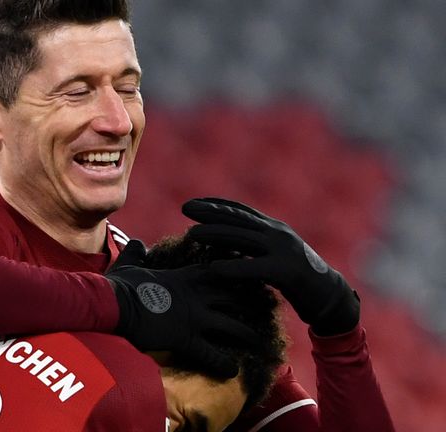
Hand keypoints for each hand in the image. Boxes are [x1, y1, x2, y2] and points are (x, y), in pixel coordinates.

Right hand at [106, 240, 257, 377]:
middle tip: (268, 307)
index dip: (235, 271)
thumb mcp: (129, 265)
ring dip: (247, 335)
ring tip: (260, 343)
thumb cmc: (118, 286)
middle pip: (234, 296)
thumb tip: (137, 242)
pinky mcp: (186, 339)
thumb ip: (136, 253)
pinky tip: (233, 371)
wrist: (111, 304)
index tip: (251, 272)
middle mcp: (195, 296)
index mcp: (183, 278)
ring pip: (232, 325)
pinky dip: (223, 364)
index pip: (218, 271)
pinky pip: (211, 354)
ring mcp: (193, 318)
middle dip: (252, 302)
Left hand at [182, 197, 359, 335]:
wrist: (331, 298)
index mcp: (274, 228)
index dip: (217, 204)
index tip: (193, 203)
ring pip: (243, 238)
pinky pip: (255, 268)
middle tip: (185, 207)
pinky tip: (214, 269)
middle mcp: (278, 233)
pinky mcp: (288, 272)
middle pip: (238, 219)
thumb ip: (253, 246)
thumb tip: (224, 241)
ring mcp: (284, 250)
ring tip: (191, 234)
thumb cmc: (297, 279)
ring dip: (215, 235)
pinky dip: (234, 268)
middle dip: (210, 213)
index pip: (241, 210)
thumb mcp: (273, 255)